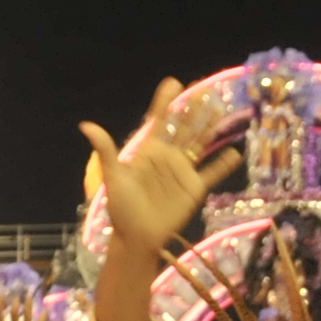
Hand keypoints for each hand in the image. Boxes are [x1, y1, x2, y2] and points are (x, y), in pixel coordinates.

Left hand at [84, 78, 240, 320]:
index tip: (173, 83)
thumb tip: (86, 125)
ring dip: (209, 128)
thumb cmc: (122, 207)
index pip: (158, 121)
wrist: (136, 237)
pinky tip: (234, 153)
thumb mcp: (113, 176)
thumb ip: (105, 150)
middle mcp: (168, 157)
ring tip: (219, 109)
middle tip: (204, 90)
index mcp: (149, 151)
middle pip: (183, 128)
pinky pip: (212, 173)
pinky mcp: (195, 188)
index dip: (165, 102)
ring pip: (200, 144)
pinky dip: (223, 165)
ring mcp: (183, 171)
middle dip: (192, 110)